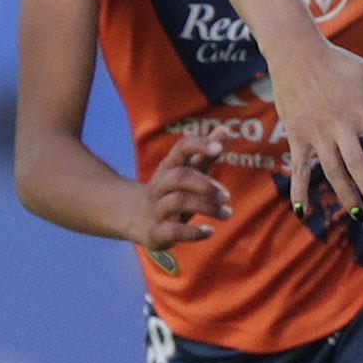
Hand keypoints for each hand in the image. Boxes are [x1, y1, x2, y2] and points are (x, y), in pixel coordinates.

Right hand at [128, 134, 231, 252]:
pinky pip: (173, 231)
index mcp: (169, 167)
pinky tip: (210, 231)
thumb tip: (226, 129)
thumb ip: (206, 153)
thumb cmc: (171, 191)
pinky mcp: (156, 232)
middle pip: (179, 176)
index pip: (181, 149)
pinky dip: (193, 232)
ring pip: (178, 201)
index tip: (219, 148)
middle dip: (204, 184)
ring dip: (206, 207)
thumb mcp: (187, 171)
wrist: (136, 217)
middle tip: (226, 195)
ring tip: (226, 213)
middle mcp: (160, 185)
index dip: (199, 145)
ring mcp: (156, 209)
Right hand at [272, 35, 362, 221]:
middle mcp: (341, 124)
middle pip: (358, 164)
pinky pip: (299, 169)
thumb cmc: (338, 63)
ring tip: (359, 216)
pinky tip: (304, 213)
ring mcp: (317, 132)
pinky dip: (299, 192)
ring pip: (332, 171)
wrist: (296, 52)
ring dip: (346, 196)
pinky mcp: (297, 136)